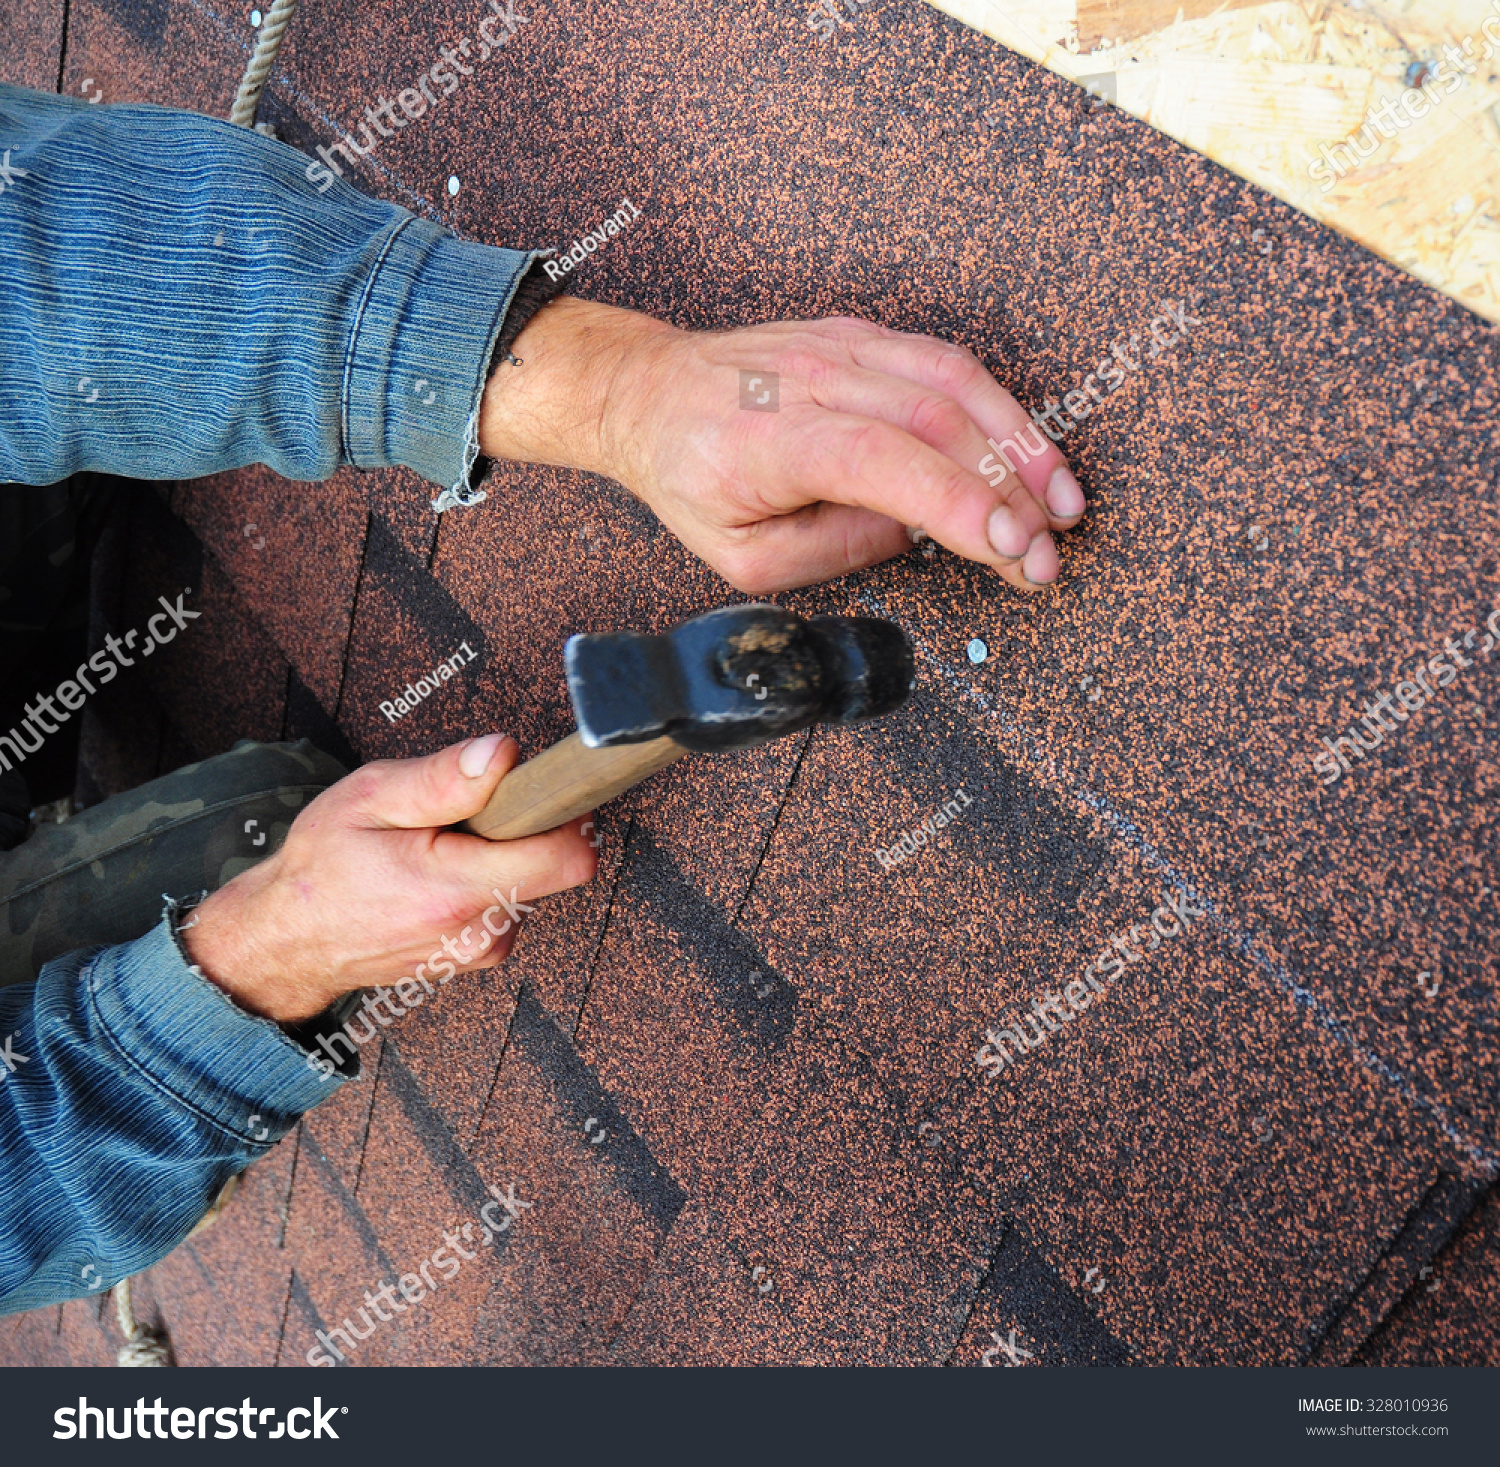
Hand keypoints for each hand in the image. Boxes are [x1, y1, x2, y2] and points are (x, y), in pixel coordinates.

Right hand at [182, 734, 597, 1022]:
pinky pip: (510, 900)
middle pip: (555, 862)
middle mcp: (480, 929)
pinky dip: (486, 878)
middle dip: (521, 826)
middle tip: (462, 817)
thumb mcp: (369, 798)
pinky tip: (440, 875)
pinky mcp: (481, 952)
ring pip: (532, 878)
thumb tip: (503, 753)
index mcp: (455, 890)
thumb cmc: (323, 866)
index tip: (540, 787)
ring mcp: (483, 947)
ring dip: (499, 853)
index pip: (567, 858)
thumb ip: (443, 778)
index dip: (565, 811)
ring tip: (439, 848)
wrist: (288, 940)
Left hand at [479, 296, 1085, 593]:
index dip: (959, 504)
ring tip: (1063, 502)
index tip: (1014, 548)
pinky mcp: (859, 335)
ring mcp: (840, 346)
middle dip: (1009, 490)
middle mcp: (814, 379)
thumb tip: (910, 534)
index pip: (886, 463)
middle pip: (936, 420)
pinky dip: (997, 406)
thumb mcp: (740, 554)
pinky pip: (942, 362)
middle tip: (1050, 552)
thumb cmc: (689, 476)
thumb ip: (830, 550)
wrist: (646, 392)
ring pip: (953, 380)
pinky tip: (1026, 451)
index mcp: (776, 438)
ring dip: (1021, 441)